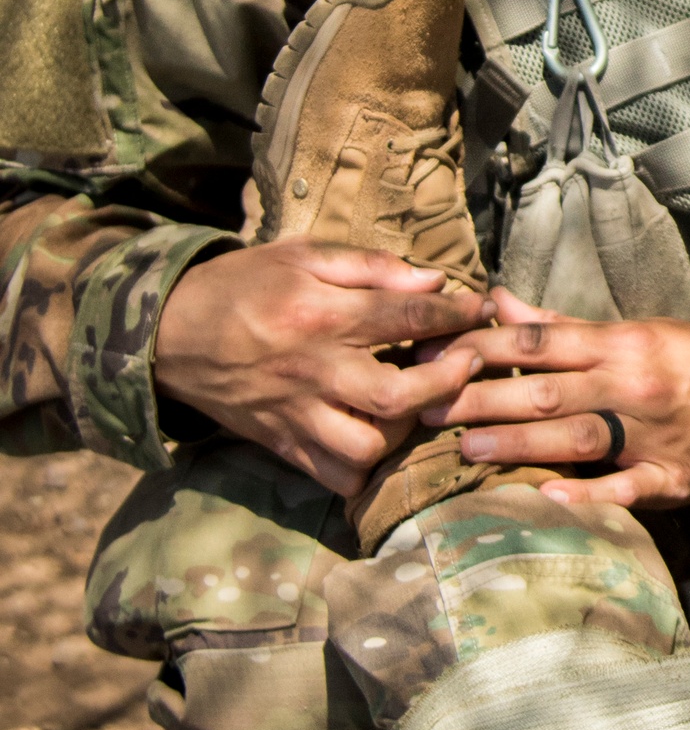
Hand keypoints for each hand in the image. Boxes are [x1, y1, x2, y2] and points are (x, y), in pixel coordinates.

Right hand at [154, 243, 487, 495]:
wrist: (169, 332)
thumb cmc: (243, 285)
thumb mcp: (302, 255)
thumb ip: (370, 266)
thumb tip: (433, 280)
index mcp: (319, 314)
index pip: (406, 318)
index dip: (455, 313)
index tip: (480, 307)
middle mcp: (312, 369)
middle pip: (397, 394)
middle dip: (447, 381)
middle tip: (469, 362)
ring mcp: (296, 413)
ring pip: (369, 445)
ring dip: (406, 431)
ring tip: (420, 406)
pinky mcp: (282, 443)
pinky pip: (335, 474)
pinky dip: (367, 467)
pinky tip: (383, 441)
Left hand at [417, 288, 689, 507]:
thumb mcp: (633, 330)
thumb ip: (561, 325)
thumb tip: (497, 302)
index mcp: (620, 344)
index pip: (539, 342)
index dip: (481, 350)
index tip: (433, 358)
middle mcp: (631, 385)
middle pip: (546, 390)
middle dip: (481, 399)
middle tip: (424, 409)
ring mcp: (652, 434)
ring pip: (578, 435)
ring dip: (520, 443)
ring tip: (467, 451)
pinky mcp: (673, 478)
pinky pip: (629, 487)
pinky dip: (591, 494)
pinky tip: (549, 499)